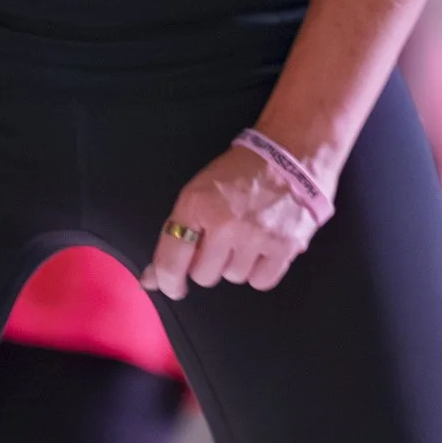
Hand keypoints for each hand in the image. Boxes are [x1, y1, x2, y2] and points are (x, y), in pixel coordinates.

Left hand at [143, 144, 326, 302]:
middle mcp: (224, 223)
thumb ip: (174, 234)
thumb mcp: (198, 194)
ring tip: (247, 236)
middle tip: (222, 241)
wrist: (290, 155)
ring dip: (236, 264)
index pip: (171, 260)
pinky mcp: (285, 246)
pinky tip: (263, 248)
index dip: (167, 281)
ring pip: (233, 278)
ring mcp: (256, 236)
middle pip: (203, 275)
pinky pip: (261, 281)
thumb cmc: (239, 174)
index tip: (171, 286)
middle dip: (208, 264)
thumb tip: (151, 280)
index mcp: (196, 205)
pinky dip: (260, 271)